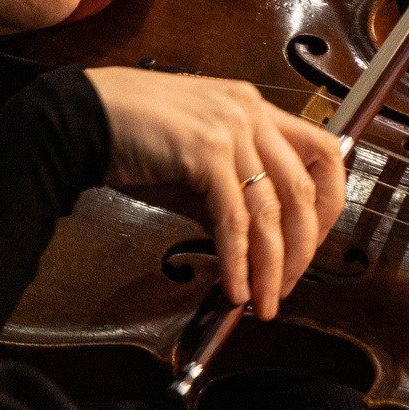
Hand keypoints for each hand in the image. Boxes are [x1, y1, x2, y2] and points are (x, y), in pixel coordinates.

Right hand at [84, 67, 349, 320]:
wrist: (78, 120)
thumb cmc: (129, 137)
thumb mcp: (192, 164)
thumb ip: (226, 195)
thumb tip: (250, 244)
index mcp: (253, 107)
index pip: (323, 151)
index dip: (330, 203)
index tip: (313, 243)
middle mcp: (249, 112)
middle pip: (304, 190)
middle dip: (303, 249)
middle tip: (286, 286)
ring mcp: (229, 128)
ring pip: (271, 211)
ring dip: (271, 267)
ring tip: (263, 302)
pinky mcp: (204, 152)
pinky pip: (233, 219)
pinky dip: (238, 260)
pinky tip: (235, 287)